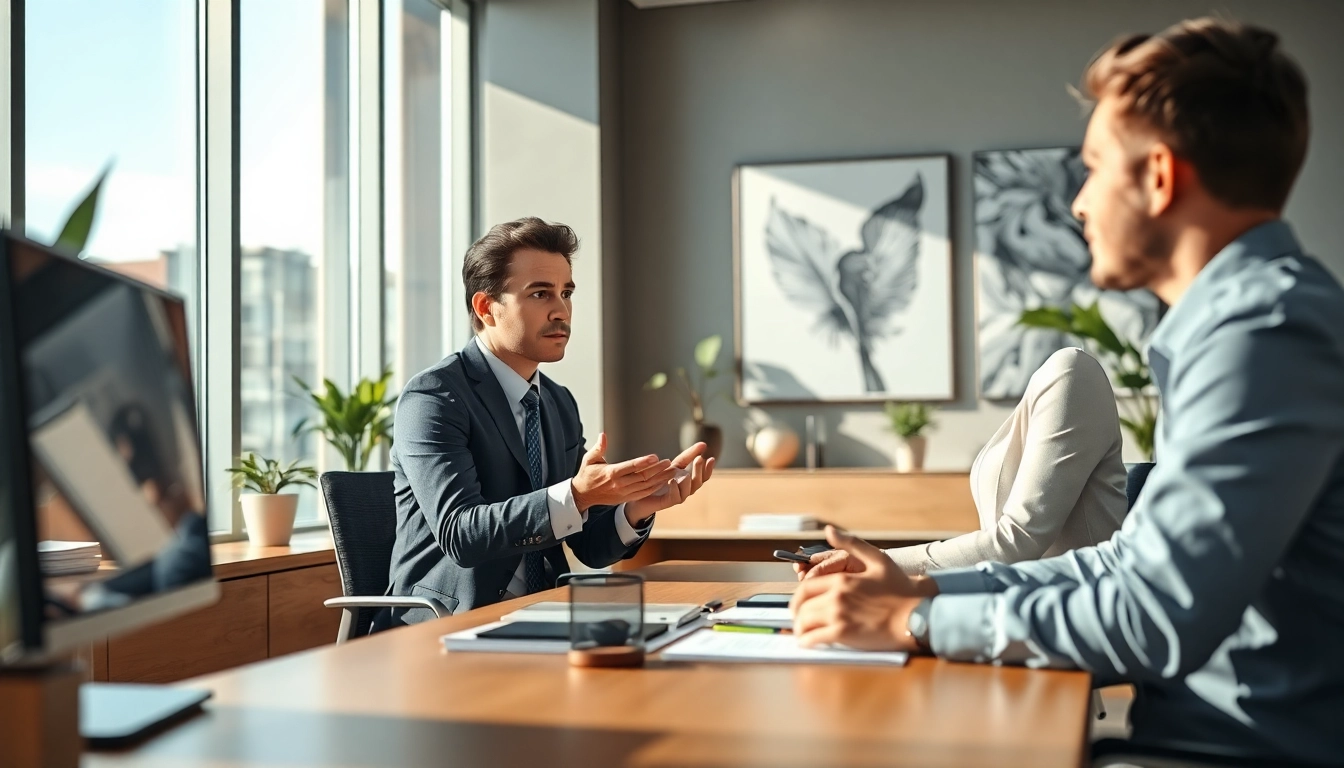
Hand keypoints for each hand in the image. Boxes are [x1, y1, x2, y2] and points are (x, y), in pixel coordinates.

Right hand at [571, 433, 677, 511]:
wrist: (583, 495)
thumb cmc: (587, 474)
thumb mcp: (589, 459)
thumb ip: (598, 448)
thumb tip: (603, 435)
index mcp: (611, 473)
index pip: (631, 467)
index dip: (644, 462)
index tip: (655, 457)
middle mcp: (619, 484)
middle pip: (642, 477)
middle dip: (657, 470)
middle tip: (669, 462)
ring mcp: (624, 493)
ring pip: (646, 486)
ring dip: (660, 479)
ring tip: (672, 471)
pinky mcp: (626, 498)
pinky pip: (644, 493)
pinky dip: (655, 487)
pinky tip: (663, 481)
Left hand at [624, 443, 715, 524]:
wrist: (641, 493)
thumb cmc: (660, 478)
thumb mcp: (675, 465)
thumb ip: (689, 456)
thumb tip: (704, 444)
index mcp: (689, 480)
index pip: (703, 476)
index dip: (708, 468)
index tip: (711, 458)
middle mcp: (685, 489)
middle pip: (697, 482)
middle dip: (699, 471)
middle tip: (700, 459)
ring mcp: (677, 496)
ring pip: (688, 491)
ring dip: (688, 481)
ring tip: (686, 473)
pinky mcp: (666, 502)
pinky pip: (674, 497)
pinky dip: (675, 489)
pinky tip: (673, 481)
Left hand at [789, 526, 937, 651]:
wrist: (918, 613)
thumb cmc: (901, 588)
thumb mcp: (878, 559)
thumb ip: (851, 544)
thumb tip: (829, 530)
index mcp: (842, 579)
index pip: (806, 587)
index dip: (798, 597)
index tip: (799, 604)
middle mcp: (836, 596)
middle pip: (802, 605)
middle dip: (796, 614)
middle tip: (798, 620)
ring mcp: (839, 615)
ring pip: (806, 622)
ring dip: (800, 629)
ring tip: (802, 633)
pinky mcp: (844, 634)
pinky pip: (815, 638)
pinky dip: (807, 641)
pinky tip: (808, 643)